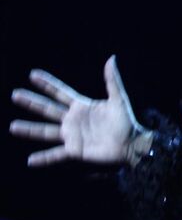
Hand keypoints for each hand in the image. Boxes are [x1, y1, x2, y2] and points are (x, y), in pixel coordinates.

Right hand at [9, 55, 149, 165]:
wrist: (131, 144)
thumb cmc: (126, 121)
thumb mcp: (119, 99)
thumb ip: (112, 80)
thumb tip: (111, 58)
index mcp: (82, 106)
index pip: (60, 92)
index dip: (47, 84)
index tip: (32, 75)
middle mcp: (73, 119)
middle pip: (48, 109)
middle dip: (31, 102)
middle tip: (15, 94)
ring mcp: (72, 135)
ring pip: (46, 132)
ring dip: (30, 130)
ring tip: (13, 127)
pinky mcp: (75, 150)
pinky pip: (56, 155)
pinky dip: (43, 158)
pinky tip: (30, 161)